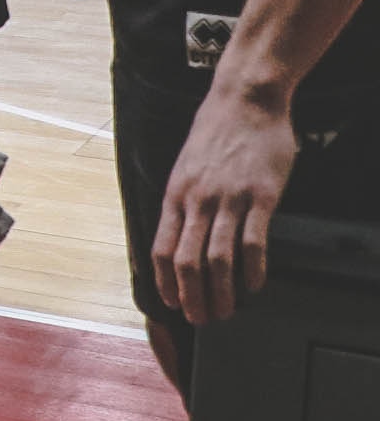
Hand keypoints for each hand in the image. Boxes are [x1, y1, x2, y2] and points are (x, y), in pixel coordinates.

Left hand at [152, 83, 297, 325]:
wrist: (245, 100)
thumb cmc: (216, 134)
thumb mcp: (187, 167)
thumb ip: (185, 200)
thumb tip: (184, 234)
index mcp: (175, 195)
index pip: (160, 249)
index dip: (164, 282)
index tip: (172, 304)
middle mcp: (196, 200)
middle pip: (186, 261)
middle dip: (192, 297)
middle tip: (203, 320)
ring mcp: (228, 198)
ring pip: (217, 258)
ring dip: (221, 292)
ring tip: (227, 311)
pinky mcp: (260, 195)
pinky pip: (253, 241)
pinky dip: (252, 269)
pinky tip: (255, 285)